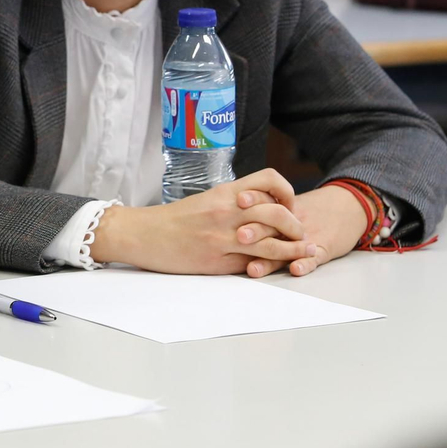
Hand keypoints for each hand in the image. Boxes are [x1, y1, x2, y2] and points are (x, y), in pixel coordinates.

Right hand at [90, 168, 316, 274]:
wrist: (144, 234)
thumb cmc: (174, 219)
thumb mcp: (207, 200)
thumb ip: (235, 202)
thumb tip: (264, 209)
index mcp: (225, 192)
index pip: (269, 180)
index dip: (287, 192)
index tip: (290, 204)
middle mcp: (227, 211)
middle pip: (277, 214)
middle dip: (296, 226)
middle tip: (301, 234)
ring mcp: (222, 237)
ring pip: (270, 243)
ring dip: (292, 250)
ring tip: (302, 253)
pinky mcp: (216, 260)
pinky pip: (251, 264)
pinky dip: (267, 266)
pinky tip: (275, 267)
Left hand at [237, 184, 369, 277]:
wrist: (348, 206)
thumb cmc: (312, 208)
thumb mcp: (288, 203)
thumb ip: (262, 208)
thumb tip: (229, 215)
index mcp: (280, 208)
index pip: (263, 201)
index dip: (252, 199)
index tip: (238, 199)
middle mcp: (291, 222)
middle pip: (271, 225)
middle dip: (255, 230)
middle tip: (239, 236)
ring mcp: (306, 237)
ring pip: (287, 247)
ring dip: (269, 258)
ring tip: (253, 267)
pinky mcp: (323, 249)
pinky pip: (313, 258)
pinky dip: (305, 263)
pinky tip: (295, 269)